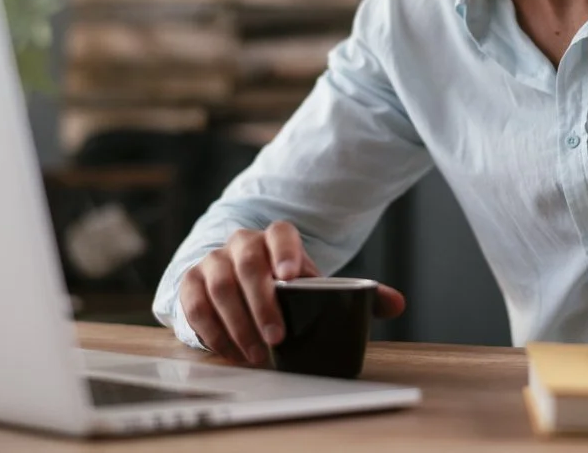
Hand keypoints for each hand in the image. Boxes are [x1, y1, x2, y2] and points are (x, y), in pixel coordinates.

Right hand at [178, 221, 405, 364]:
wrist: (236, 282)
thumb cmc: (283, 287)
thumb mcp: (316, 288)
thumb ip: (357, 294)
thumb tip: (397, 303)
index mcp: (276, 239)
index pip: (281, 233)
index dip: (286, 251)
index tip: (291, 276)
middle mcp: (241, 244)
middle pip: (247, 263)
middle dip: (261, 302)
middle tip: (277, 338)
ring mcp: (212, 261)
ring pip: (218, 284)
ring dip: (237, 322)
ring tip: (256, 354)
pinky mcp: (190, 283)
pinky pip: (194, 304)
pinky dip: (211, 330)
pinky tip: (230, 352)